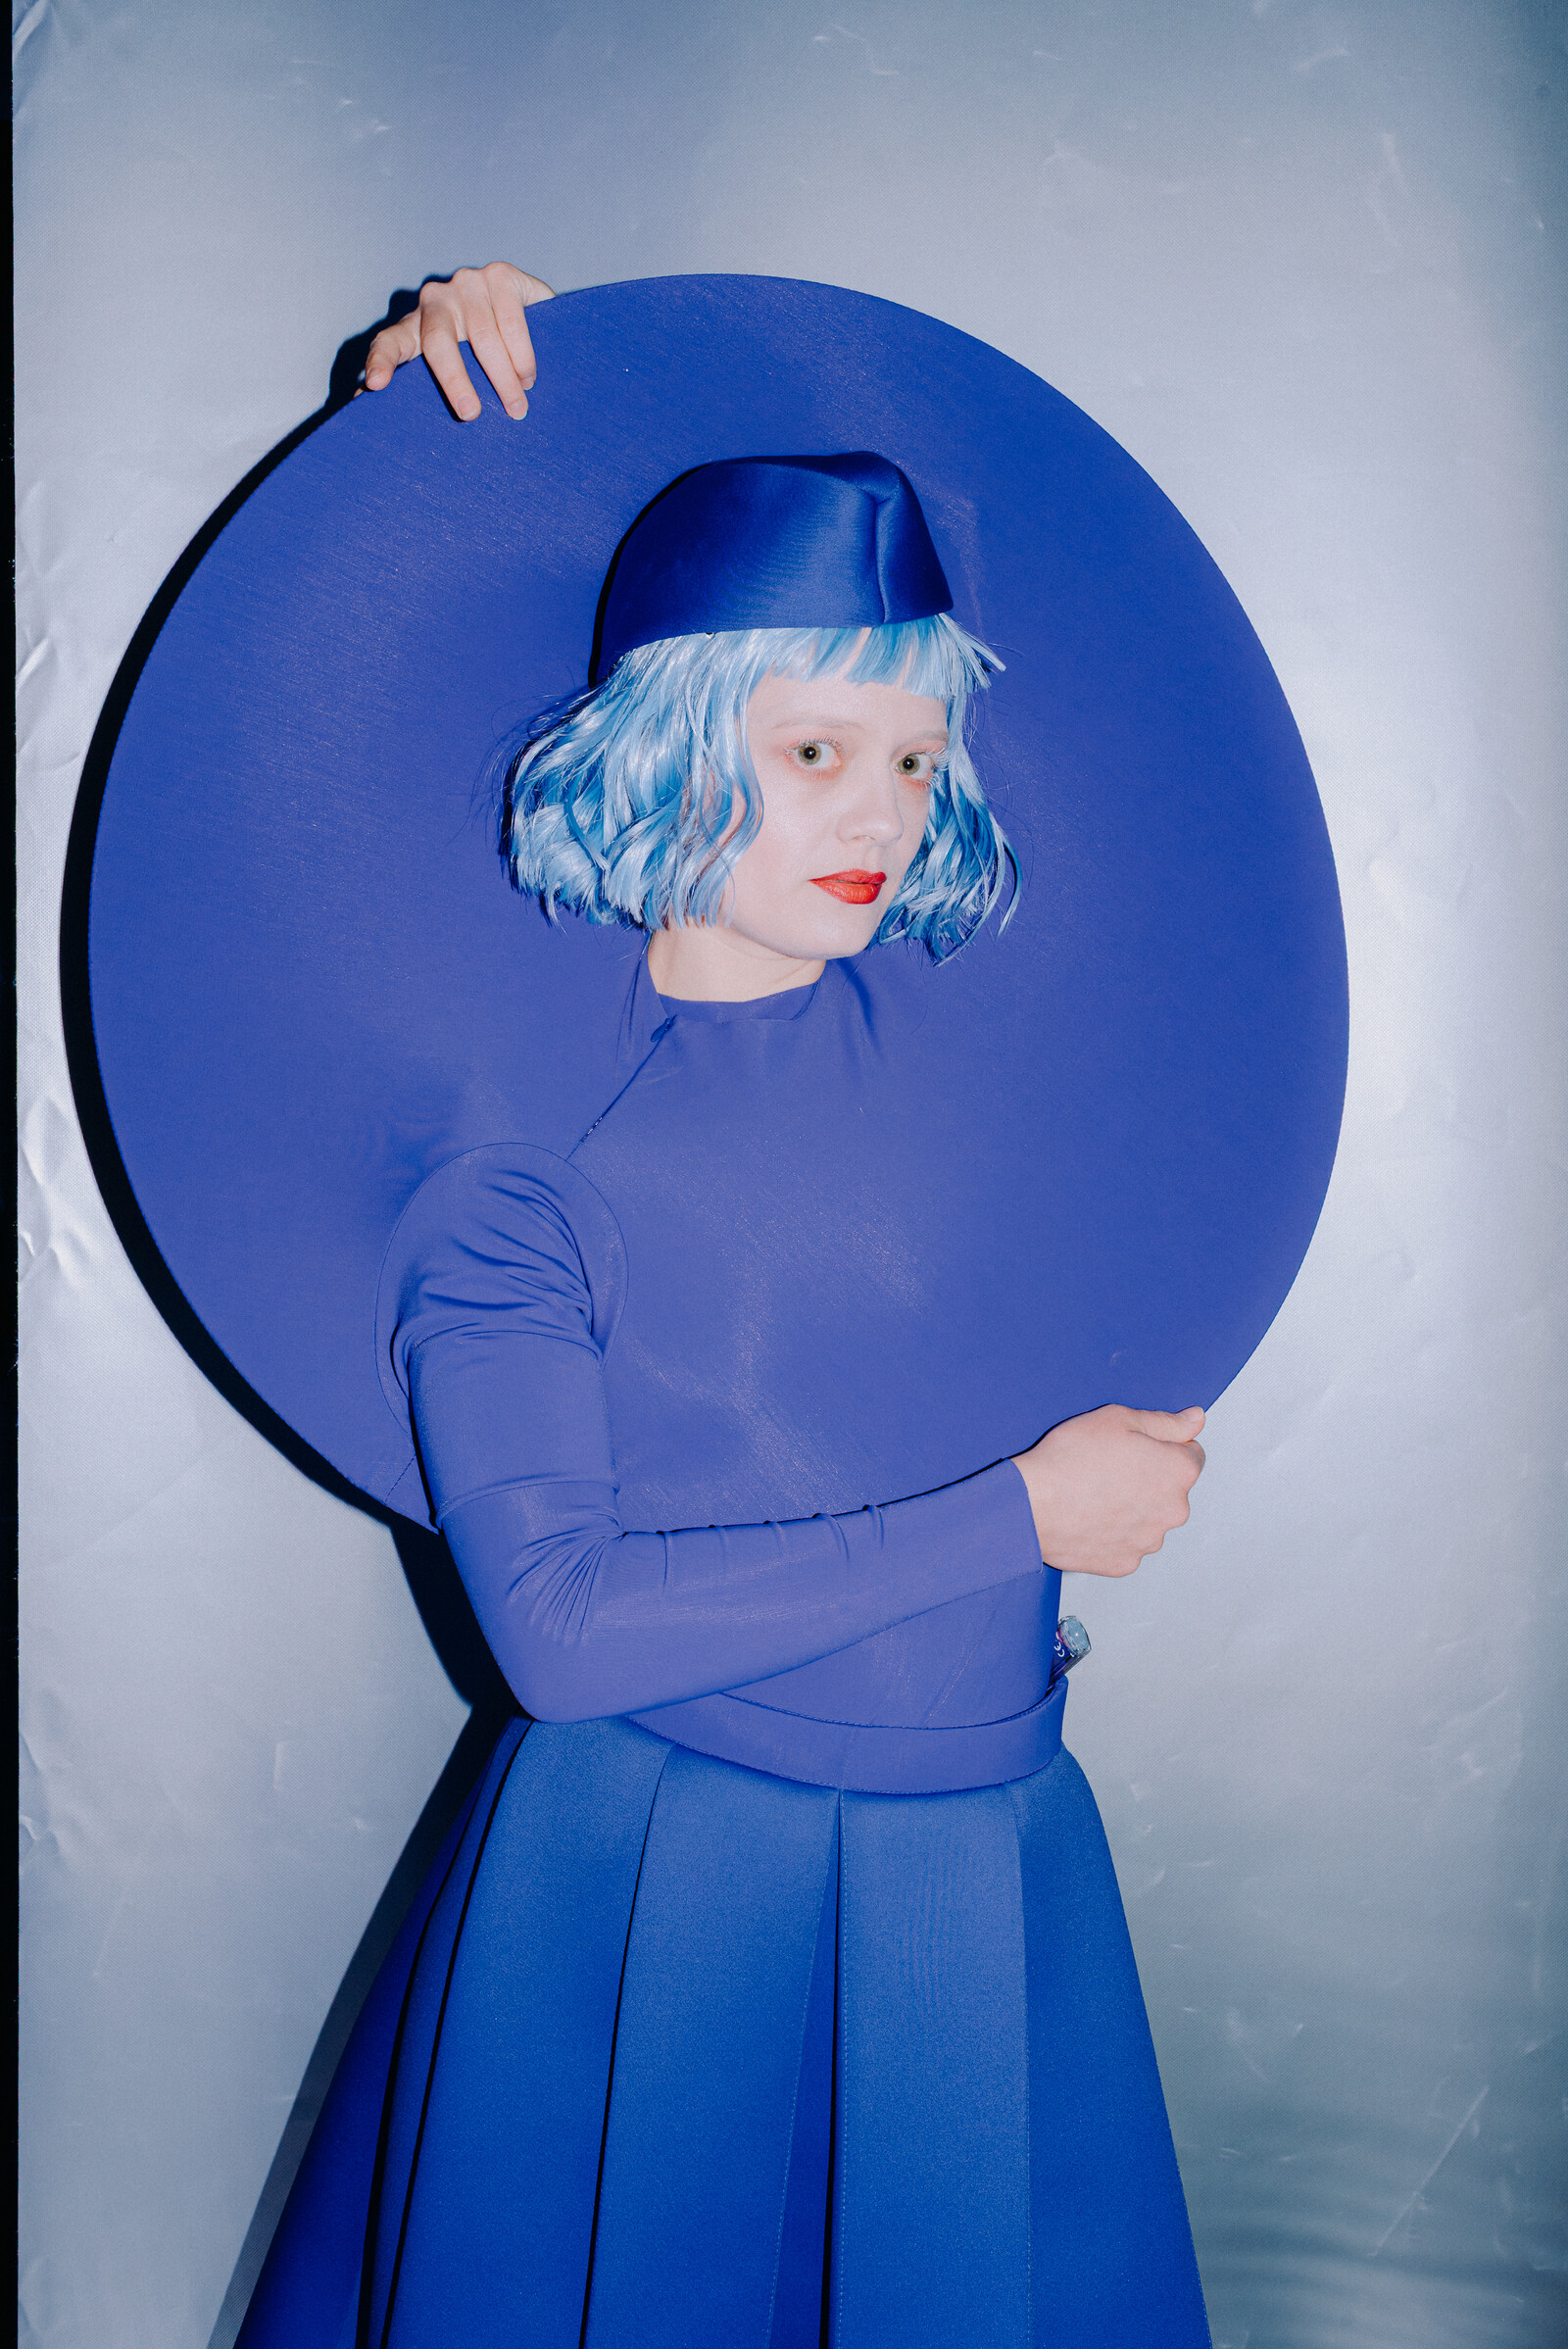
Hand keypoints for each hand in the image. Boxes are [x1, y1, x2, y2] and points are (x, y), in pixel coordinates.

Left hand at [363, 263, 554, 420]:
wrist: (531, 319)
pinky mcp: (501, 275)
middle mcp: (436, 299)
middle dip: (455, 382)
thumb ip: (423, 390)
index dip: (381, 361)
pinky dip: (522, 357)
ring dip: (504, 379)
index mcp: (415, 327)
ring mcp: (468, 283)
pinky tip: (527, 377)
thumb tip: (372, 406)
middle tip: (471, 414)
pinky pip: (512, 322)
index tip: (376, 385)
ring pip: (484, 337)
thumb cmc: (483, 359)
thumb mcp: (451, 373)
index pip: (390, 342)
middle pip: (438, 342)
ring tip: (516, 408)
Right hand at [1011, 1405, 1205, 1577]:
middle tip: (1110, 1468)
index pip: (1191, 1455)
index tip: (1136, 1448)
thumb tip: (1196, 1419)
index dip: (1162, 1447)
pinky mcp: (1125, 1562)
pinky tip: (1090, 1516)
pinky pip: (1126, 1543)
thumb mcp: (1119, 1419)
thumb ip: (1166, 1422)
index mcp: (1179, 1471)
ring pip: (1148, 1518)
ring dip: (1132, 1508)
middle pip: (1170, 1490)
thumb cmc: (1070, 1459)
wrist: (1031, 1504)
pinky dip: (1113, 1532)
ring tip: (1095, 1494)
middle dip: (1149, 1479)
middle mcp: (1174, 1511)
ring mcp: (1149, 1541)